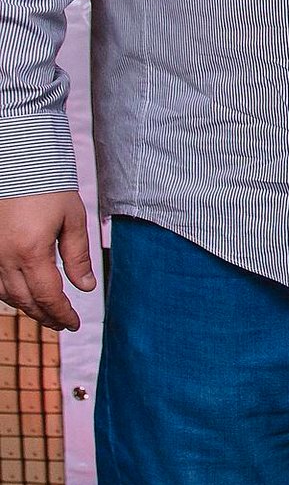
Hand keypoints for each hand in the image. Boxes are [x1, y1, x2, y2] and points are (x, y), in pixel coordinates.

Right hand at [0, 190, 95, 329]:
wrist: (17, 161)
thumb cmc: (48, 185)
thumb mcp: (73, 219)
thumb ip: (78, 256)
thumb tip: (86, 287)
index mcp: (31, 252)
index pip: (49, 297)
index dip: (63, 314)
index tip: (74, 323)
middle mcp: (5, 257)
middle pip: (25, 301)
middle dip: (46, 316)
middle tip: (62, 323)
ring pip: (6, 294)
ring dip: (27, 307)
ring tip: (46, 312)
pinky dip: (9, 292)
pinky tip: (23, 293)